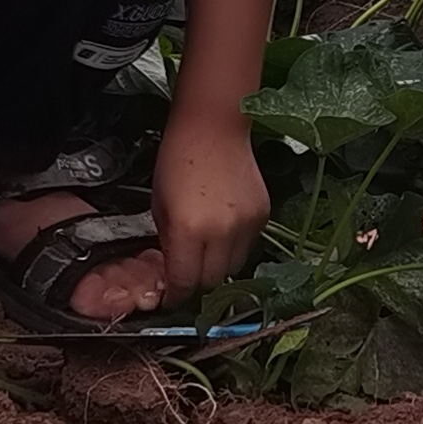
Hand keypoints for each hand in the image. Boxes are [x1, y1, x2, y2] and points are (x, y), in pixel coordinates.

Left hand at [154, 114, 268, 294]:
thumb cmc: (178, 159)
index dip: (177, 294)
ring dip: (218, 265)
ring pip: (234, 267)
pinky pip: (249, 245)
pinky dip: (235, 244)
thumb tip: (173, 268)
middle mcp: (221, 232)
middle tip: (188, 271)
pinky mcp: (263, 215)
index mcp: (189, 230)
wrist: (213, 127)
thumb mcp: (159, 205)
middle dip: (197, 281)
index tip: (172, 296)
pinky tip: (223, 226)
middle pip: (212, 280)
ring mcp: (246, 224)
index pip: (186, 282)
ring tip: (206, 247)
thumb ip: (168, 242)